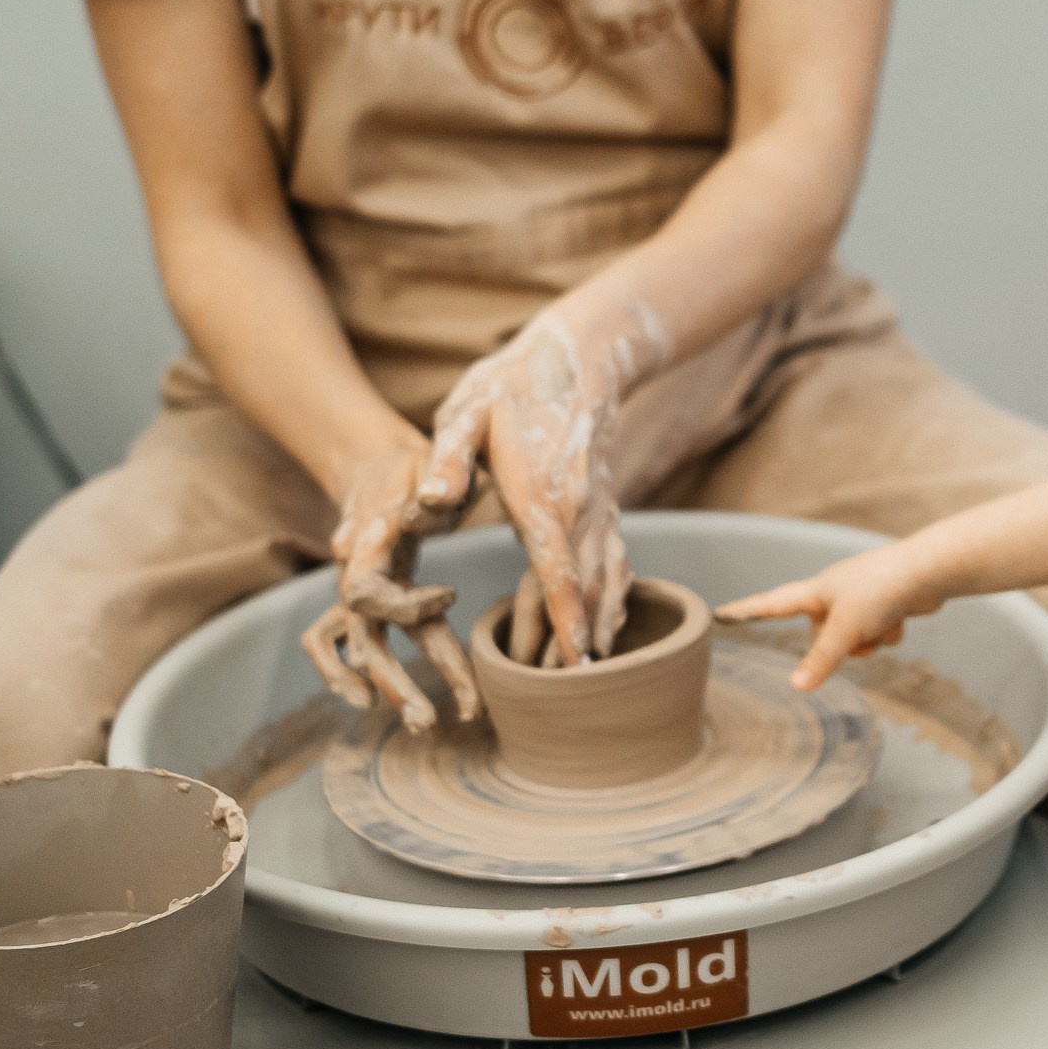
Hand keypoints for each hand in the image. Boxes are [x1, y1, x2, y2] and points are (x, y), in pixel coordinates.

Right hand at [299, 437, 478, 731]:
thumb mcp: (428, 462)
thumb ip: (431, 487)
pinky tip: (369, 700)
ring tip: (424, 722)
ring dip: (386, 687)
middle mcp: (355, 573)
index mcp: (373, 542)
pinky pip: (328, 642)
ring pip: (356, 648)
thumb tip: (424, 507)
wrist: (376, 461)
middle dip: (398, 681)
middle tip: (434, 721)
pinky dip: (339, 672)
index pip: (373, 591)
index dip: (410, 604)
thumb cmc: (415, 464)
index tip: (452, 595)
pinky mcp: (354, 600)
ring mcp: (351, 589)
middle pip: (364, 638)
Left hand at [422, 296, 659, 665]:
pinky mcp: (604, 508)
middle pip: (584, 591)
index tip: (573, 666)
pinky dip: (615, 601)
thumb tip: (430, 498)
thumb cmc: (510, 388)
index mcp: (542, 497)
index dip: (566, 622)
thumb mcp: (465, 414)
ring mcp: (599, 511)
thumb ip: (446, 459)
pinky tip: (610, 627)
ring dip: (598, 627)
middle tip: (562, 690)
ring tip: (588, 673)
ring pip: (606, 582)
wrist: (573, 358)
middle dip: (575, 642)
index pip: (558, 573)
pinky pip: (617, 564)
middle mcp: (580, 511)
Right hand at [715, 541, 945, 689]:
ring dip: (869, 641)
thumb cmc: (881, 590)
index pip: (770, 605)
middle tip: (860, 629)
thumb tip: (796, 686)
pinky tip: (900, 618)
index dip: (746, 612)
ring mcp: (859, 598)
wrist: (928, 571)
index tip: (721, 614)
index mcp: (815, 591)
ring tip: (883, 621)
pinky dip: (888, 632)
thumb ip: (820, 659)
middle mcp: (833, 593)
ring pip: (853, 640)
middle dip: (843, 644)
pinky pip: (876, 634)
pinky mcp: (882, 604)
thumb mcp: (846, 630)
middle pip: (821, 636)